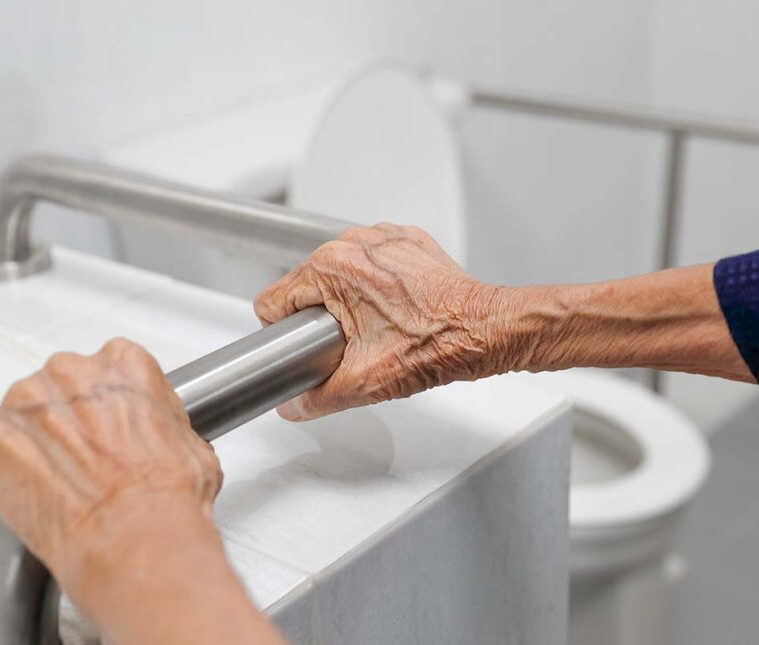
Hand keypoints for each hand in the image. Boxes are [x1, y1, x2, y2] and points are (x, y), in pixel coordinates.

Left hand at [0, 338, 223, 619]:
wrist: (134, 536)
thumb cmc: (166, 495)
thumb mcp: (192, 445)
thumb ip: (162, 423)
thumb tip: (160, 439)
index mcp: (123, 363)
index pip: (109, 367)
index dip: (110, 404)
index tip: (112, 429)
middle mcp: (72, 371)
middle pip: (62, 386)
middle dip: (72, 419)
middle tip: (89, 460)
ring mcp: (29, 402)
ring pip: (27, 413)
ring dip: (40, 441)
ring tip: (64, 482)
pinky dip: (11, 466)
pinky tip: (39, 493)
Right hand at [254, 223, 505, 420]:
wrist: (486, 330)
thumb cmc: (437, 345)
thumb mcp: (363, 384)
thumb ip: (315, 398)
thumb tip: (294, 404)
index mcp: (331, 267)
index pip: (273, 300)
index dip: (285, 333)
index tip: (311, 347)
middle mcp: (353, 242)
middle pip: (306, 285)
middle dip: (320, 317)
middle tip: (353, 342)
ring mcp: (382, 236)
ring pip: (338, 274)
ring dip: (348, 300)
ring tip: (378, 327)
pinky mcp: (406, 240)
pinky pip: (371, 264)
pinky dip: (377, 286)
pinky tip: (396, 310)